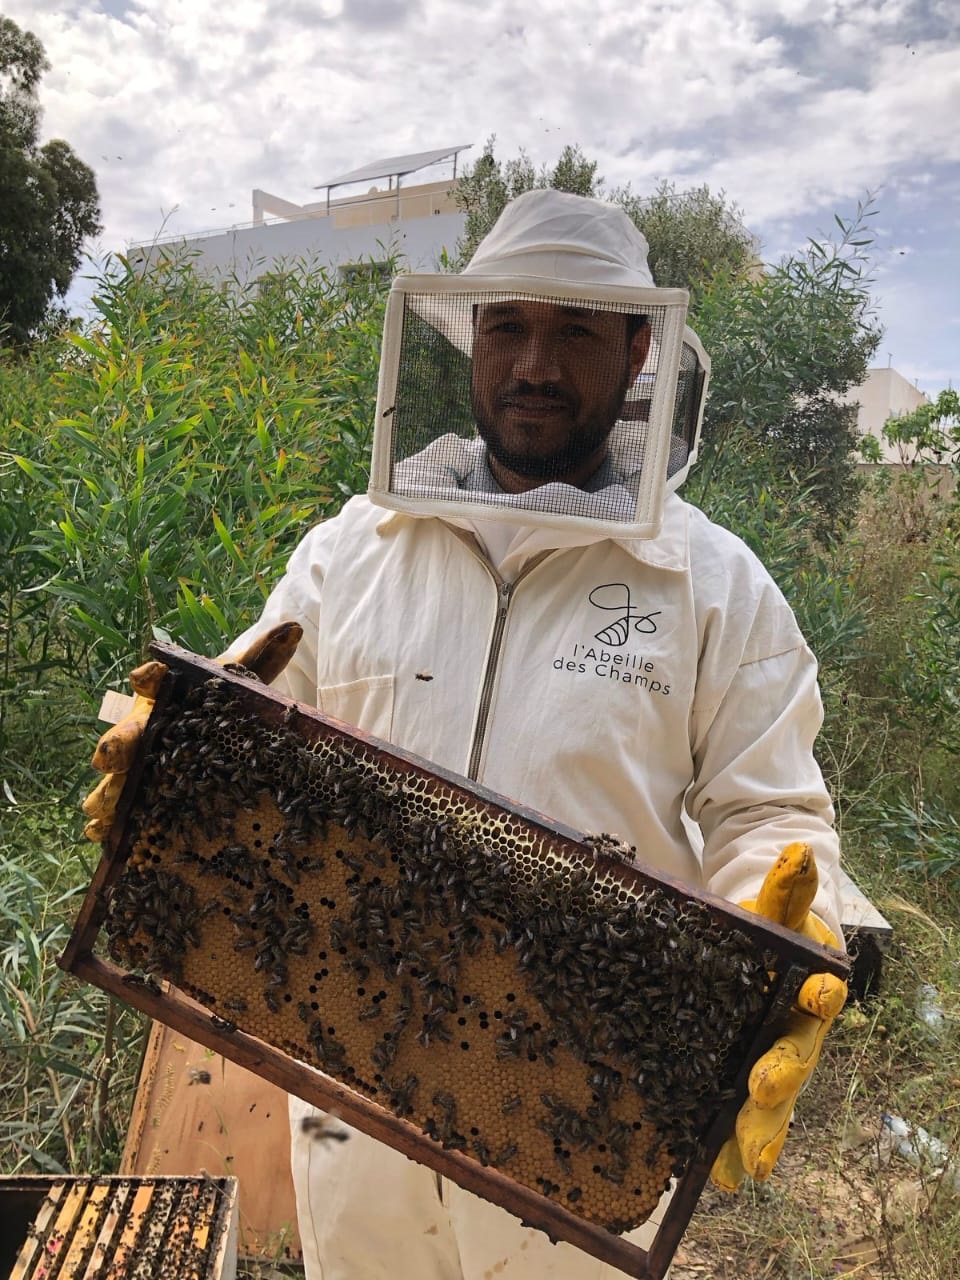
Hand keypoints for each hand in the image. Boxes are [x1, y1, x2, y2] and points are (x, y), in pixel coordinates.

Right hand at [82, 621, 302, 841]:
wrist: (207, 733)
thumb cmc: (217, 705)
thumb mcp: (239, 683)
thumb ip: (261, 658)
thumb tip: (294, 628)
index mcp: (162, 698)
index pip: (151, 681)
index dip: (148, 677)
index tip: (150, 673)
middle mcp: (141, 732)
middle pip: (124, 737)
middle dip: (117, 745)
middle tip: (111, 756)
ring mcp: (133, 769)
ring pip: (112, 780)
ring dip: (106, 793)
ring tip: (103, 808)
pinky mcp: (135, 800)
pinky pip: (116, 814)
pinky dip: (108, 826)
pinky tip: (104, 836)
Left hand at [710, 842, 847, 1190]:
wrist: (774, 949)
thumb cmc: (774, 926)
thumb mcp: (776, 902)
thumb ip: (787, 883)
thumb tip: (798, 848)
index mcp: (810, 984)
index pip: (819, 991)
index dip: (818, 994)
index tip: (816, 993)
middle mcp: (800, 1028)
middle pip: (796, 1055)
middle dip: (782, 1073)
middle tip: (762, 1086)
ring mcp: (778, 1058)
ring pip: (777, 1099)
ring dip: (764, 1128)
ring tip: (750, 1162)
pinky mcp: (752, 1080)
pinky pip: (748, 1118)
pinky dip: (737, 1147)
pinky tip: (725, 1176)